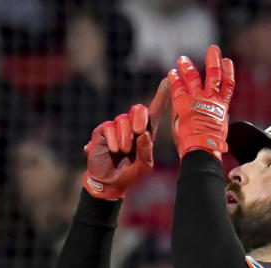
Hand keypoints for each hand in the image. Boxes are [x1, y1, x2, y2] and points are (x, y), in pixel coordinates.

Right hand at [83, 79, 170, 199]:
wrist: (110, 183)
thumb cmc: (130, 173)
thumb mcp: (144, 165)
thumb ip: (146, 151)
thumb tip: (144, 134)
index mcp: (146, 132)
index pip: (155, 111)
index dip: (161, 95)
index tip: (168, 80)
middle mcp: (132, 126)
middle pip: (138, 109)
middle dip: (140, 118)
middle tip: (139, 132)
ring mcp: (116, 127)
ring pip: (123, 120)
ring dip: (125, 137)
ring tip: (123, 151)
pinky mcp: (102, 132)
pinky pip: (109, 127)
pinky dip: (113, 139)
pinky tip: (114, 150)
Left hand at [167, 45, 234, 159]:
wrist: (202, 150)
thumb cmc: (210, 147)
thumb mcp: (219, 131)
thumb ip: (216, 119)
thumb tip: (218, 118)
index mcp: (222, 107)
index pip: (228, 85)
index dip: (228, 72)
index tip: (227, 61)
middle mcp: (212, 100)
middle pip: (215, 75)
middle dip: (214, 61)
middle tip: (213, 49)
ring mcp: (198, 101)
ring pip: (195, 78)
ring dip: (189, 67)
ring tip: (183, 59)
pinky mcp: (184, 105)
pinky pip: (178, 88)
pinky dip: (175, 79)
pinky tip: (172, 73)